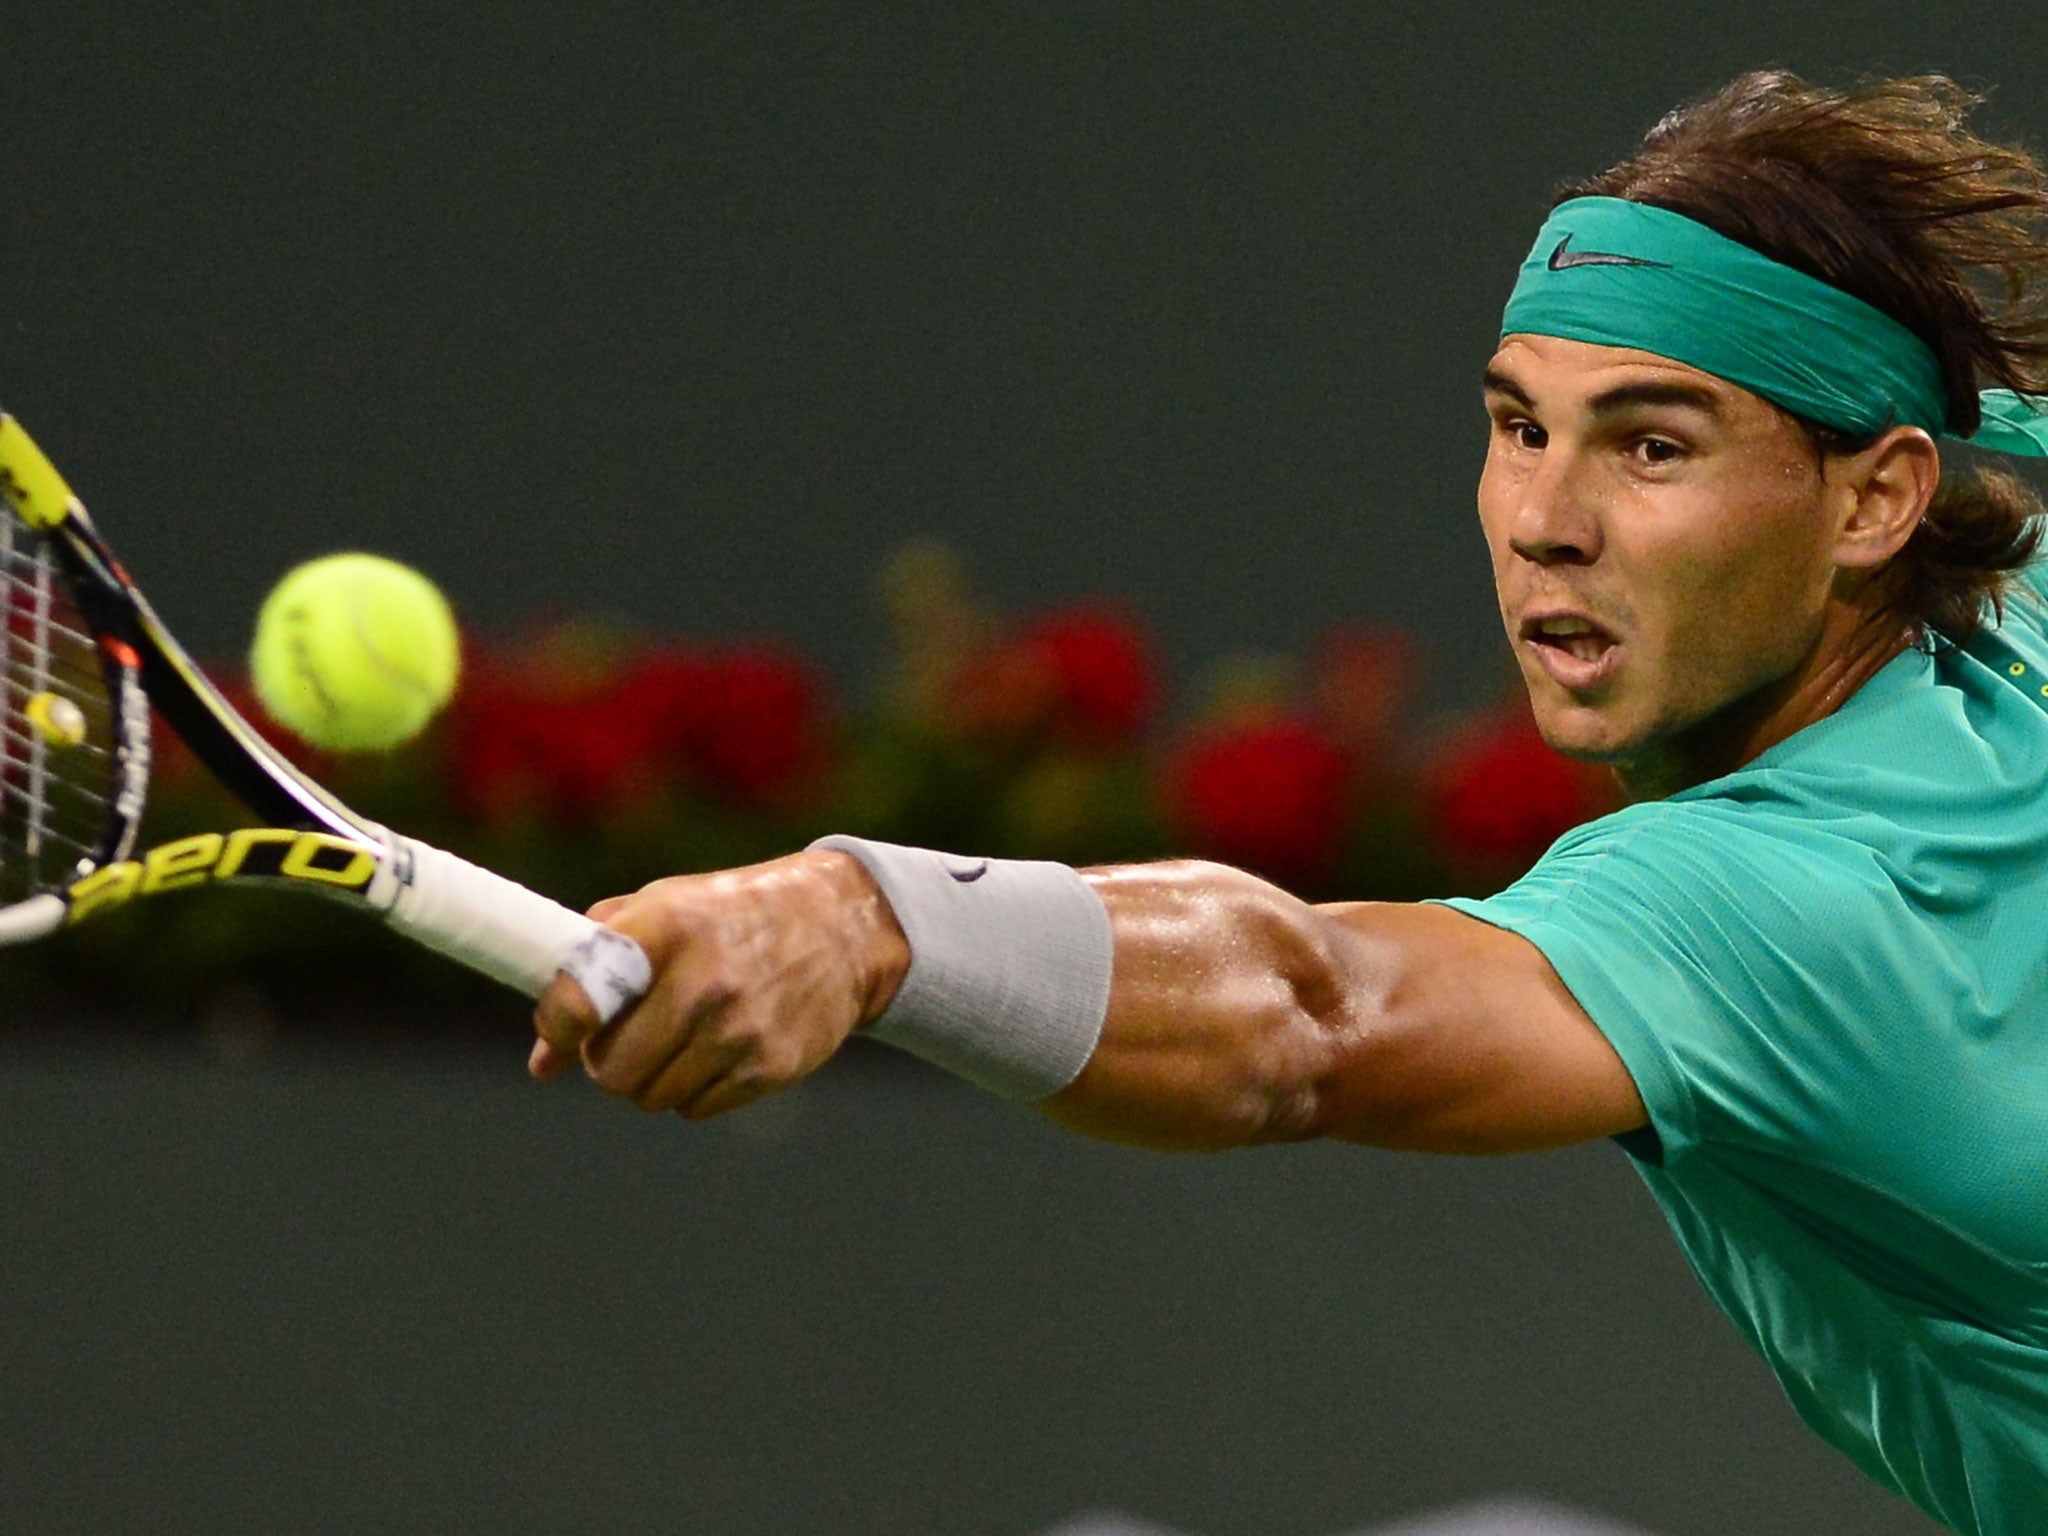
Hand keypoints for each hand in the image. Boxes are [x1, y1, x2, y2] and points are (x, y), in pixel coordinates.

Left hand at [529, 850, 909, 1117]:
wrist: (841, 926)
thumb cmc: (730, 916)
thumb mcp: (663, 910)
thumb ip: (593, 971)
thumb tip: (542, 1063)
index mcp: (666, 927)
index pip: (581, 999)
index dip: (561, 1024)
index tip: (565, 1028)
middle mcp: (703, 980)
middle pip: (612, 1071)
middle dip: (608, 1063)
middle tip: (625, 1040)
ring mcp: (740, 1029)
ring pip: (651, 1096)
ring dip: (651, 1078)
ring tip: (675, 1041)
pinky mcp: (771, 1067)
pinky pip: (696, 1108)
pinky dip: (694, 1090)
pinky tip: (715, 1051)